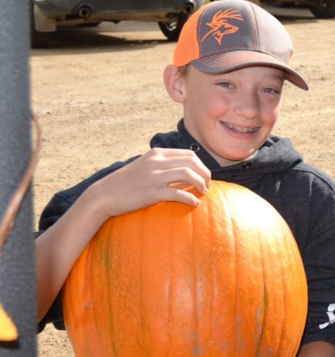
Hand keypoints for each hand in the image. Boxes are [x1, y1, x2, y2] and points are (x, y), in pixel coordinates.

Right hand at [88, 148, 210, 218]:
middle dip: (205, 174)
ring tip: (203, 192)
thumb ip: (165, 165)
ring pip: (188, 175)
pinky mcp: (152, 193)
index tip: (205, 177)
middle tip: (208, 185)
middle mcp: (157, 162)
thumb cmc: (128, 183)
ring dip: (201, 184)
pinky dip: (191, 199)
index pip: (189, 155)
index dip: (202, 166)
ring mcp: (154, 177)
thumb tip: (188, 173)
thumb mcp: (146, 167)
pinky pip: (178, 194)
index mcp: (157, 154)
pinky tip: (195, 203)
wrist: (105, 194)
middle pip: (192, 163)